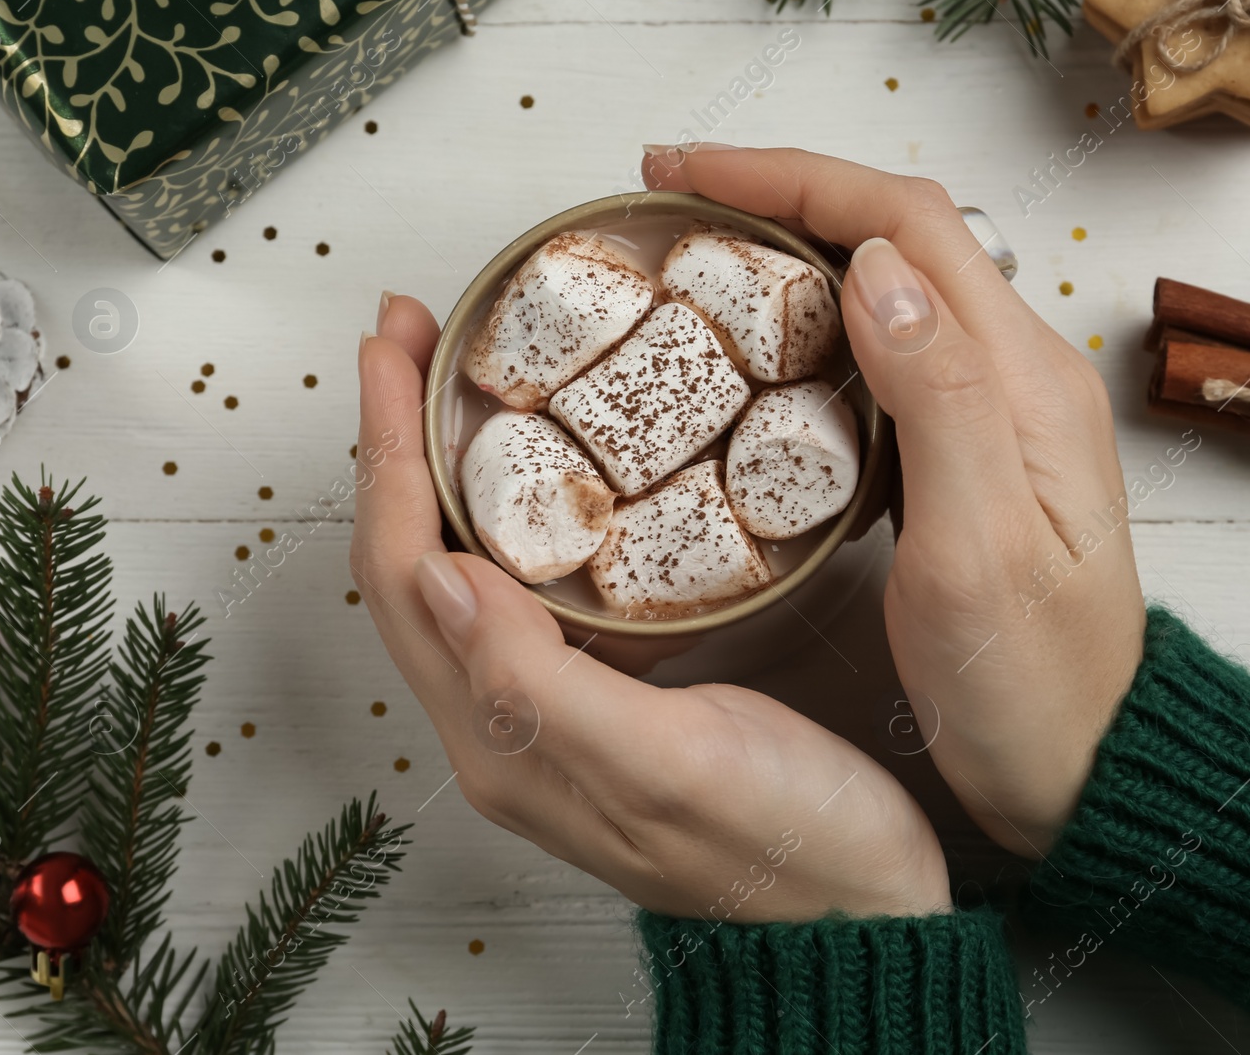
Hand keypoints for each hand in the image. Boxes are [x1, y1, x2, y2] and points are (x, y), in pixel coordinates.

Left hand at [350, 293, 950, 920]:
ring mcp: (551, 712)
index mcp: (505, 736)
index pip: (406, 571)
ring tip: (459, 379)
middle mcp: (507, 723)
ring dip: (448, 468)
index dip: (389, 453)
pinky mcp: (603, 698)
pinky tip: (549, 469)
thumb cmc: (790, 846)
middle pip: (416, 561)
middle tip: (412, 337)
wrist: (860, 912)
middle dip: (400, 441)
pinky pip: (528, 587)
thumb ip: (541, 683)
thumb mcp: (670, 762)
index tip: (391, 349)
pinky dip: (517, 510)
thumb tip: (438, 577)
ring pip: (465, 568)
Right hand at [644, 146, 1146, 857]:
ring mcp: (998, 412)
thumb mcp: (980, 551)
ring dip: (799, 250)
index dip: (794, 180)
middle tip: (676, 201)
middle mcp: (1019, 376)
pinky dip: (818, 324)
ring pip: (892, 287)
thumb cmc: (1033, 684)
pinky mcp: (972, 453)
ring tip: (705, 255)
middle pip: (900, 236)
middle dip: (785, 194)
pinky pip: (891, 353)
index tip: (690, 176)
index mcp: (1023, 381)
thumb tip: (878, 271)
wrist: (1088, 765)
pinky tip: (767, 351)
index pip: (908, 226)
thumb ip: (941, 401)